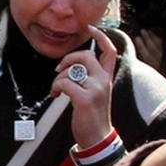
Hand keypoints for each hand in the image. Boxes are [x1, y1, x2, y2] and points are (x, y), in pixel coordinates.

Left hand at [51, 25, 115, 147]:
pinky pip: (65, 84)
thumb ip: (89, 78)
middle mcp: (103, 81)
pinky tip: (55, 95)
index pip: (109, 51)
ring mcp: (95, 89)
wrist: (97, 137)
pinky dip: (56, 88)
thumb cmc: (93, 115)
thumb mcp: (95, 93)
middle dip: (68, 59)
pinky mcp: (85, 99)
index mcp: (106, 78)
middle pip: (85, 56)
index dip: (101, 37)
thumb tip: (71, 67)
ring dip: (58, 79)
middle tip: (59, 70)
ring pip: (71, 71)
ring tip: (56, 90)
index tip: (91, 28)